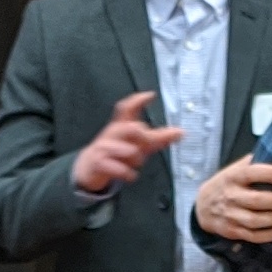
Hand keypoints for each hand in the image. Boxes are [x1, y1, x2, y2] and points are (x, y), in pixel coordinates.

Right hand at [67, 90, 186, 195]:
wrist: (89, 166)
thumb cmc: (118, 151)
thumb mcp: (139, 144)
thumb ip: (159, 138)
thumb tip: (181, 132)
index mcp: (121, 125)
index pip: (126, 108)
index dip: (137, 100)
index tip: (151, 95)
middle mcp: (112, 134)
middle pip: (129, 128)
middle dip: (142, 135)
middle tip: (149, 142)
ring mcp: (103, 148)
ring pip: (122, 148)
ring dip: (133, 156)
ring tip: (137, 164)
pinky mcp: (98, 163)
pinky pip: (113, 166)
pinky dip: (125, 173)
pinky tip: (131, 176)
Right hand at [193, 158, 271, 243]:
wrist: (202, 207)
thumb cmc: (226, 185)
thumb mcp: (233, 169)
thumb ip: (252, 164)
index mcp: (233, 177)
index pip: (251, 173)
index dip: (271, 174)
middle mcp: (231, 196)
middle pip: (257, 200)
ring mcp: (231, 215)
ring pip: (256, 220)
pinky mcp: (233, 231)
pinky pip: (254, 236)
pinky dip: (270, 235)